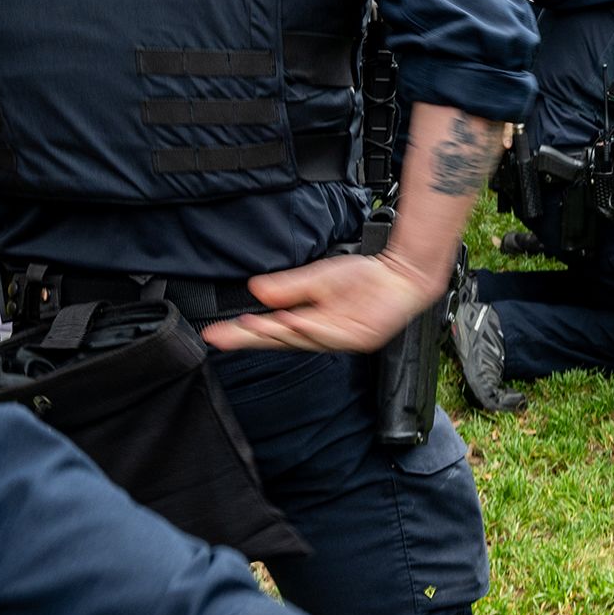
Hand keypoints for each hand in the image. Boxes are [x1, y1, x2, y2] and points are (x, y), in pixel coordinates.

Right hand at [204, 249, 448, 353]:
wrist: (400, 275)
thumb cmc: (363, 277)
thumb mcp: (318, 277)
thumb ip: (288, 287)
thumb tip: (256, 291)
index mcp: (309, 322)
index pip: (269, 330)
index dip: (242, 333)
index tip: (214, 334)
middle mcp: (321, 334)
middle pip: (279, 340)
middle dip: (250, 338)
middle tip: (222, 336)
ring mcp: (340, 338)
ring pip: (301, 339)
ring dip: (275, 333)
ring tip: (251, 326)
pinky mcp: (359, 337)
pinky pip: (328, 335)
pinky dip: (308, 330)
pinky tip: (290, 323)